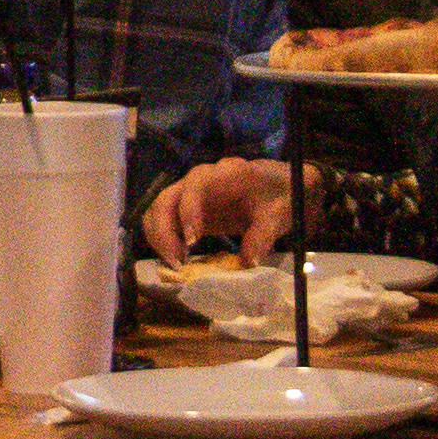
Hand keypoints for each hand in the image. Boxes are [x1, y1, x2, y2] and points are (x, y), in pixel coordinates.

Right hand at [141, 157, 294, 264]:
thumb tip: (248, 262)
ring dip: (158, 237)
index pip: (195, 185)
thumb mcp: (279, 214)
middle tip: (177, 261)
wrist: (280, 190)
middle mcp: (199, 181)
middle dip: (164, 230)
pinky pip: (164, 221)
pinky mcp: (187, 211)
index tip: (193, 240)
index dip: (188, 210)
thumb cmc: (280, 196)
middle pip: (166, 198)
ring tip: (176, 264)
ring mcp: (189, 195)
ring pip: (158, 210)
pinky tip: (178, 259)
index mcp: (224, 174)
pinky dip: (163, 240)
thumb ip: (264, 234)